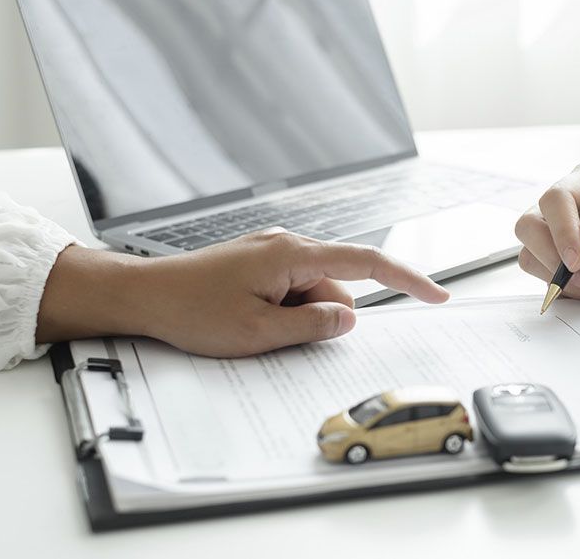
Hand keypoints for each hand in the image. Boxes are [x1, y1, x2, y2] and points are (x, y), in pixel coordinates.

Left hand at [37, 229, 449, 356]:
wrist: (143, 295)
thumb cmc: (191, 309)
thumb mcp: (259, 333)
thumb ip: (314, 327)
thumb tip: (348, 320)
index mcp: (293, 254)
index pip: (368, 263)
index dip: (408, 279)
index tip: (436, 294)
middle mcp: (288, 245)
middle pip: (338, 286)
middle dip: (324, 318)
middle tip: (278, 335)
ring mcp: (273, 253)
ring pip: (315, 292)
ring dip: (299, 317)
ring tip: (254, 327)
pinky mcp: (261, 263)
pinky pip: (293, 289)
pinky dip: (285, 310)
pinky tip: (250, 319)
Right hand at [514, 163, 579, 298]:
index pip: (556, 198)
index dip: (561, 230)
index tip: (577, 259)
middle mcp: (569, 206)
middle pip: (529, 226)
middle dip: (553, 258)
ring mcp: (563, 235)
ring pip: (532, 256)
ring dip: (565, 280)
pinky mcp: (565, 262)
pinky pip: (549, 279)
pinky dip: (573, 291)